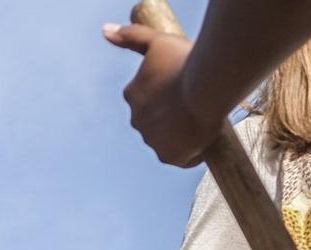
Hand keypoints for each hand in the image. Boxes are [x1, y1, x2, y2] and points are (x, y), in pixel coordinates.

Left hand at [105, 24, 216, 167]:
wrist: (205, 88)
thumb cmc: (184, 62)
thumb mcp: (157, 42)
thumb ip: (132, 36)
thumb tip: (104, 30)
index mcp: (132, 95)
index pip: (150, 96)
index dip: (169, 92)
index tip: (184, 85)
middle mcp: (136, 120)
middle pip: (159, 119)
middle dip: (174, 114)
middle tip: (196, 101)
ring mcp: (151, 141)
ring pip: (169, 138)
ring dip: (182, 133)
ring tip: (201, 118)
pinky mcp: (168, 156)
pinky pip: (181, 157)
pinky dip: (191, 152)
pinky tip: (203, 139)